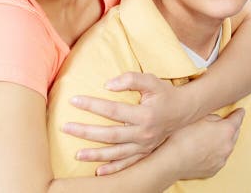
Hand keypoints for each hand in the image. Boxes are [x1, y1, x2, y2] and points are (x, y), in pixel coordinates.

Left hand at [63, 72, 185, 174]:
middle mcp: (145, 133)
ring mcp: (145, 145)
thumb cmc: (164, 93)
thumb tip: (108, 85)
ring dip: (96, 155)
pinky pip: (128, 163)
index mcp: (145, 114)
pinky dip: (114, 169)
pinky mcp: (146, 152)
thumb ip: (131, 79)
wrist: (184, 110)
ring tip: (77, 155)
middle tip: (66, 127)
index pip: (113, 110)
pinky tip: (98, 172)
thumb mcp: (151, 80)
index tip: (74, 101)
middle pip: (110, 135)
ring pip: (117, 153)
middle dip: (86, 132)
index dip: (92, 105)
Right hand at [166, 108, 244, 179]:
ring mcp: (222, 159)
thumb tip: (219, 120)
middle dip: (231, 127)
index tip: (240, 111)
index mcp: (226, 130)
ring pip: (228, 146)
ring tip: (213, 137)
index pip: (238, 118)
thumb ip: (214, 117)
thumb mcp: (199, 117)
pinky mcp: (214, 169)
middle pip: (235, 133)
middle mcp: (228, 146)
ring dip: (224, 141)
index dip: (239, 113)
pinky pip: (220, 158)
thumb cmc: (183, 136)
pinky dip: (217, 153)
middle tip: (226, 122)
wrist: (172, 161)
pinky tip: (208, 150)